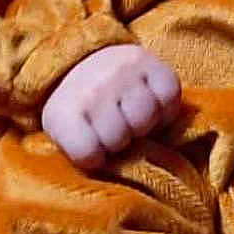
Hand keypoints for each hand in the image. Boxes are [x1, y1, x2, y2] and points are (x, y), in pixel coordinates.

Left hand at [40, 44, 180, 169]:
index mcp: (63, 112)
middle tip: (114, 128)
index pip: (89, 154)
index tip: (92, 146)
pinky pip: (169, 96)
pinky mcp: (149, 62)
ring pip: (146, 116)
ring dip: (142, 123)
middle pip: (119, 137)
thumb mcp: (64, 137)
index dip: (96, 157)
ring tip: (131, 117)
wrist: (86, 62)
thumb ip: (80, 157)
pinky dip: (165, 106)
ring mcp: (121, 72)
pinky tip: (150, 104)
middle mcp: (92, 87)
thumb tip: (105, 171)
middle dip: (119, 140)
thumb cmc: (79, 113)